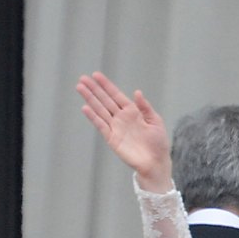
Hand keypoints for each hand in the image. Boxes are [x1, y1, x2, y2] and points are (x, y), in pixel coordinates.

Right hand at [77, 72, 173, 191]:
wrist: (155, 162)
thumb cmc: (158, 143)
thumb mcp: (155, 122)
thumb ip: (145, 107)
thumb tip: (137, 92)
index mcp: (133, 112)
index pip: (116, 95)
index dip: (106, 85)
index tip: (96, 75)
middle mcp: (122, 118)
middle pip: (105, 100)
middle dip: (94, 89)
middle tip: (83, 78)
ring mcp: (115, 127)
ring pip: (100, 110)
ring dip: (90, 99)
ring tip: (80, 88)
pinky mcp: (112, 138)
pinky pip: (101, 125)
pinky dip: (93, 117)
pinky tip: (85, 107)